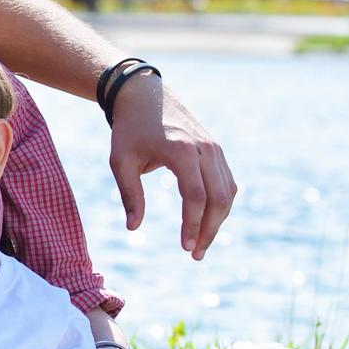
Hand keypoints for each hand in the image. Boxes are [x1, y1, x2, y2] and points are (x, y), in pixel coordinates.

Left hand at [110, 72, 236, 259]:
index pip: (195, 197)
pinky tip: (208, 221)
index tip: (184, 248)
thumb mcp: (120, 161)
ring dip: (218, 220)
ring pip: (227, 192)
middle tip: (195, 253)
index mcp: (181, 151)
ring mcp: (214, 148)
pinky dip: (221, 204)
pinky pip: (227, 182)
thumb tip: (133, 228)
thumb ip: (129, 194)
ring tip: (201, 243)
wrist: (143, 95)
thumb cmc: (129, 130)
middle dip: (209, 230)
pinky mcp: (216, 149)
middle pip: (218, 198)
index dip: (192, 225)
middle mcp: (205, 149)